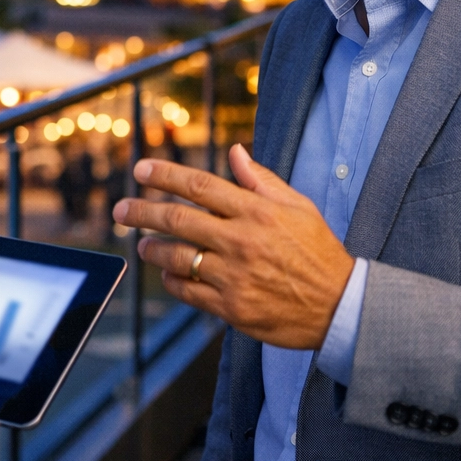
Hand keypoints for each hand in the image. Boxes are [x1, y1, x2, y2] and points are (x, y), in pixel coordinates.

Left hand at [112, 143, 355, 349]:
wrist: (339, 306)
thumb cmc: (318, 251)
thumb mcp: (298, 207)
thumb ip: (261, 180)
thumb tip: (235, 152)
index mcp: (256, 211)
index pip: (200, 185)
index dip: (165, 175)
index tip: (141, 170)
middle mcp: (242, 240)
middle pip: (179, 219)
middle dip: (142, 212)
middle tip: (120, 210)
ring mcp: (234, 276)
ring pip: (178, 257)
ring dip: (153, 249)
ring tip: (142, 245)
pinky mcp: (232, 307)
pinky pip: (189, 291)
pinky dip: (173, 281)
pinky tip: (168, 274)